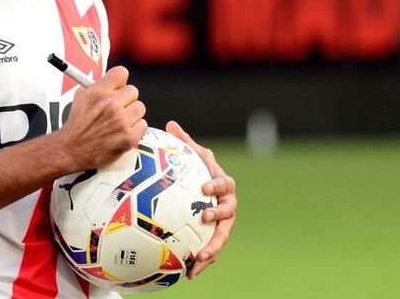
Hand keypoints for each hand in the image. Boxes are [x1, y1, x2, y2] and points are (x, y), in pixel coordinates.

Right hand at [59, 66, 147, 169]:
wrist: (71, 150)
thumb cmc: (77, 127)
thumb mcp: (80, 99)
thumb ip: (96, 87)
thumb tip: (110, 80)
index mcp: (99, 93)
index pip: (121, 73)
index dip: (120, 81)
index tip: (118, 87)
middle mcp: (111, 105)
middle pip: (133, 91)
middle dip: (126, 100)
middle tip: (118, 109)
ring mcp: (121, 121)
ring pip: (140, 108)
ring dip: (132, 115)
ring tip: (120, 122)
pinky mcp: (128, 137)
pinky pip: (143, 125)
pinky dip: (136, 129)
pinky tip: (124, 132)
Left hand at [166, 120, 236, 278]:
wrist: (205, 197)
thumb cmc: (198, 175)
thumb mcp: (192, 159)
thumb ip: (184, 144)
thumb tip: (170, 124)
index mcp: (223, 186)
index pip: (224, 184)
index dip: (216, 186)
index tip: (204, 187)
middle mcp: (228, 206)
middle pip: (229, 214)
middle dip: (219, 218)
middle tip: (205, 218)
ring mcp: (223, 225)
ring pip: (222, 238)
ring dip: (213, 248)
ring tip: (199, 258)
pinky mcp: (215, 240)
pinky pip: (211, 252)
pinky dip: (202, 263)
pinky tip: (189, 274)